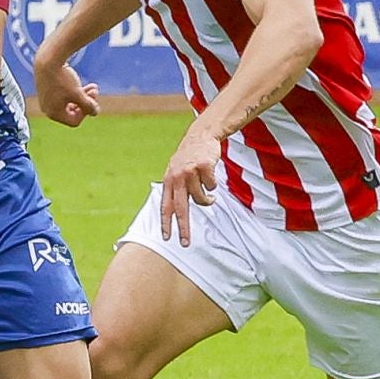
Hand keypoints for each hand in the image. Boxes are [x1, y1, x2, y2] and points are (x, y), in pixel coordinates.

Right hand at [32, 57, 99, 126]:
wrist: (47, 59)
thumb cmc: (63, 78)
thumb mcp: (78, 94)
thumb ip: (88, 106)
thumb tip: (95, 113)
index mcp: (53, 114)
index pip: (74, 121)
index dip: (86, 113)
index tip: (92, 100)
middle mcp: (47, 109)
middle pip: (71, 111)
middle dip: (85, 102)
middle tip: (95, 91)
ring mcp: (46, 99)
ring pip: (68, 102)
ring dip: (82, 95)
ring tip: (93, 86)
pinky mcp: (46, 89)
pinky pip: (61, 94)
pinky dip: (72, 90)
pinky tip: (78, 81)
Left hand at [159, 128, 220, 244]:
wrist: (201, 135)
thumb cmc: (189, 156)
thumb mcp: (175, 170)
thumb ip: (174, 188)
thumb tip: (174, 211)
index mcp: (169, 181)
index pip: (165, 206)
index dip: (165, 223)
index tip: (166, 238)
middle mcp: (177, 177)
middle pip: (180, 208)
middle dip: (182, 227)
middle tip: (185, 242)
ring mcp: (190, 172)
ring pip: (201, 198)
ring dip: (207, 198)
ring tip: (209, 194)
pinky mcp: (204, 167)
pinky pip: (212, 186)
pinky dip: (214, 184)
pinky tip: (211, 175)